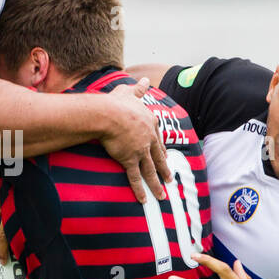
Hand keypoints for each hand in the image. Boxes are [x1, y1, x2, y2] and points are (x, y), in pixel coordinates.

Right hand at [99, 80, 169, 202]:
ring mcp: (140, 150)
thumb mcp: (129, 92)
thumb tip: (145, 78)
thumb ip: (138, 87)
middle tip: (170, 178)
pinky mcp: (130, 160)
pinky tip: (145, 200)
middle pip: (158, 156)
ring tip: (163, 195)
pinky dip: (140, 189)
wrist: (109, 115)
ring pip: (151, 170)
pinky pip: (136, 178)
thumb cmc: (117, 103)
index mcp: (149, 122)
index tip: (164, 155)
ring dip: (157, 184)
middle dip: (164, 168)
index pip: (157, 137)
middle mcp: (148, 138)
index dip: (160, 147)